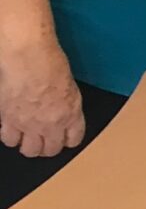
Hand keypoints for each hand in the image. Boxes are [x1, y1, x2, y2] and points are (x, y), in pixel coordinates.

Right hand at [0, 41, 84, 158]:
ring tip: (26, 138)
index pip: (74, 139)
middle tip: (43, 141)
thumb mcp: (70, 85)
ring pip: (29, 150)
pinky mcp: (8, 120)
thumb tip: (61, 111)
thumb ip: (66, 105)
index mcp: (71, 114)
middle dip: (48, 147)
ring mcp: (29, 124)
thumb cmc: (50, 63)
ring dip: (28, 145)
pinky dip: (10, 136)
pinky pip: (9, 139)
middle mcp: (52, 124)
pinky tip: (11, 129)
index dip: (68, 140)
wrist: (28, 58)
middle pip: (50, 150)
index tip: (63, 138)